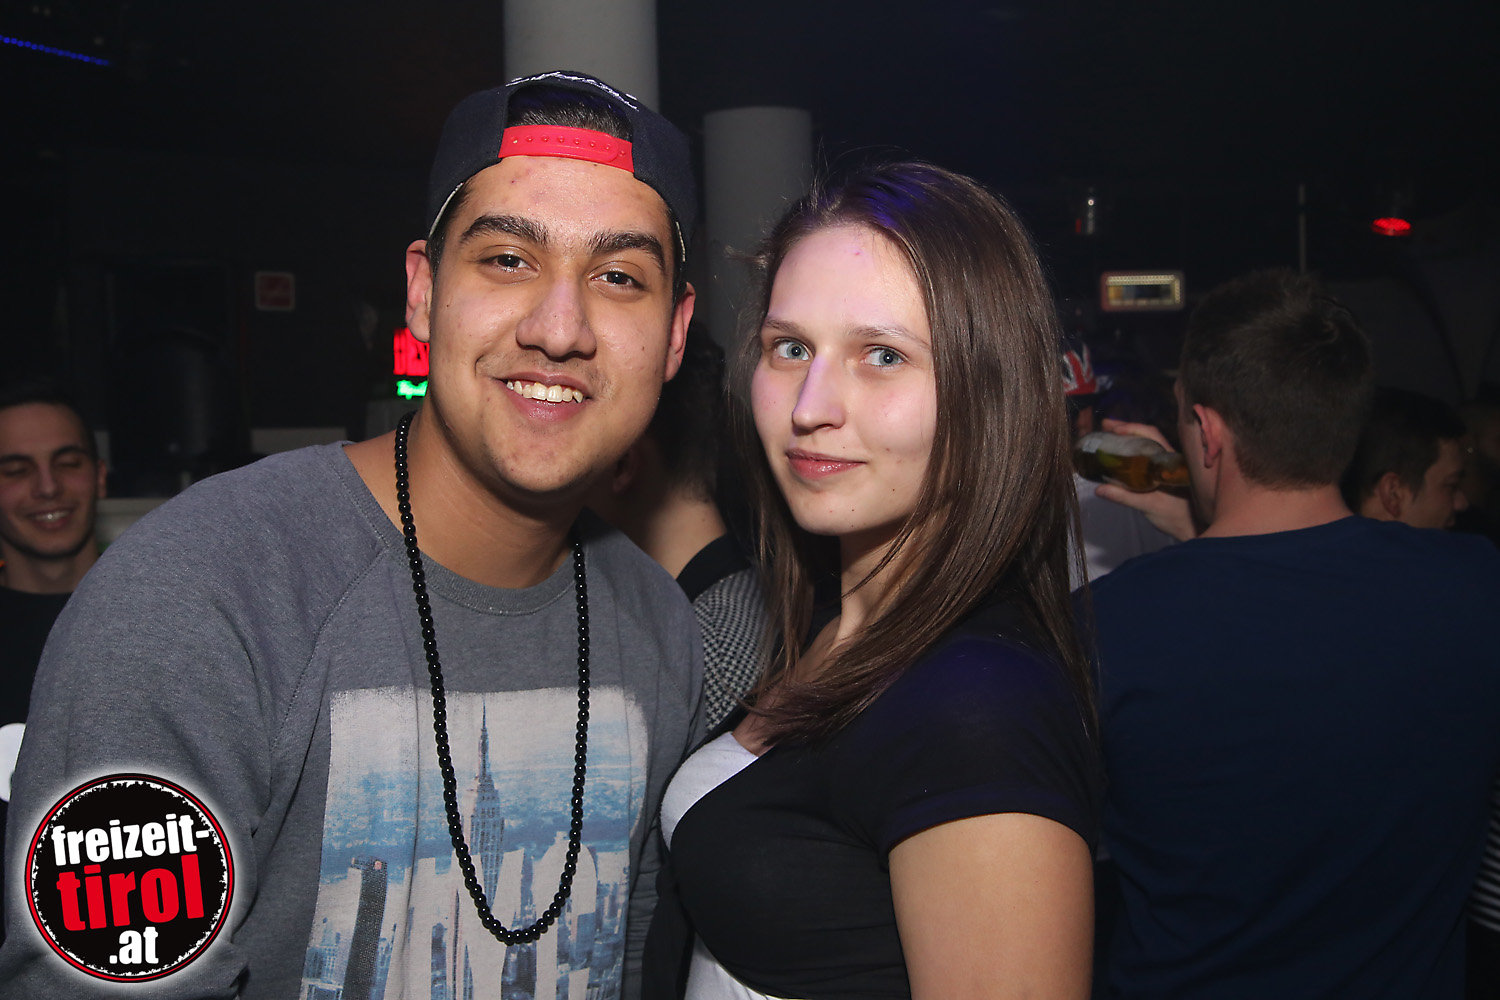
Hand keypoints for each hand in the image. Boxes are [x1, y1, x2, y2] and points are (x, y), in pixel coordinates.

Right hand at [1095, 419, 1197, 540]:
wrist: (1194, 529)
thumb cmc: (1177, 517)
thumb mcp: (1149, 506)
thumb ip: (1124, 497)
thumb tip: (1099, 489)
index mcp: (1170, 461)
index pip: (1151, 435)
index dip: (1132, 429)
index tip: (1113, 428)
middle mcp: (1170, 460)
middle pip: (1147, 437)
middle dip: (1126, 430)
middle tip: (1105, 426)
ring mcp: (1167, 467)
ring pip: (1148, 446)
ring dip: (1129, 439)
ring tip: (1110, 436)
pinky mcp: (1164, 476)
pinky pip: (1147, 457)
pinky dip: (1133, 451)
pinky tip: (1122, 455)